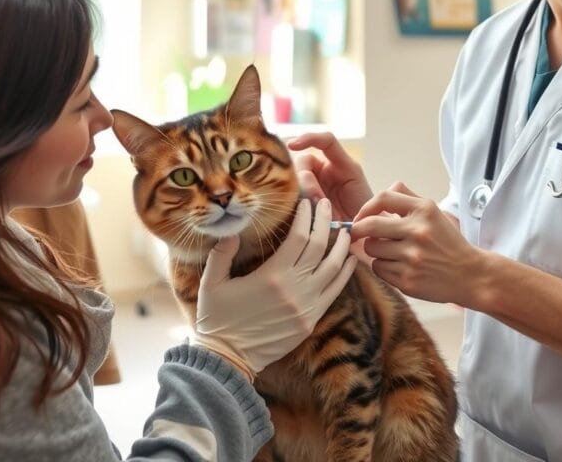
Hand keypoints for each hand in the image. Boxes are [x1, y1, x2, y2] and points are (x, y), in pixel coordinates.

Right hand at [193, 199, 357, 379]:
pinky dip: (345, 273)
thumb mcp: (211, 282)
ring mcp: (306, 306)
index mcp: (272, 275)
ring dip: (341, 246)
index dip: (305, 216)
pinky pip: (335, 292)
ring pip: (333, 268)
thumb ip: (222, 253)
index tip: (306, 202)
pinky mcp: (311, 321)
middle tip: (327, 204)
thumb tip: (233, 229)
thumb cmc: (216, 319)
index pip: (298, 236)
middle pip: (319, 246)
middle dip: (325, 222)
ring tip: (345, 229)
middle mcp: (294, 288)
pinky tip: (350, 260)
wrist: (227, 360)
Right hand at [287, 132, 372, 221]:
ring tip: (318, 213)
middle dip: (307, 181)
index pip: (324, 141)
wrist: (365, 238)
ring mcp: (312, 187)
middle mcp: (324, 172)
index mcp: (341, 164)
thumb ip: (345, 175)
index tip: (292, 145)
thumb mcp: (361, 193)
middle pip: (303, 163)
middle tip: (319, 201)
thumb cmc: (368, 213)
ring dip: (303, 195)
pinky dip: (296, 207)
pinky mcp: (304, 205)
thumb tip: (319, 181)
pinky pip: (293, 200)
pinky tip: (305, 217)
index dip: (308, 138)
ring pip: (296, 181)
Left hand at [350, 181, 473, 303]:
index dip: (366, 207)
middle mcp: (418, 232)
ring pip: (371, 249)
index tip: (360, 216)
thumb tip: (385, 189)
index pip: (384, 198)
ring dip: (374, 250)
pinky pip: (379, 268)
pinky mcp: (408, 280)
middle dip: (358, 229)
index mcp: (425, 210)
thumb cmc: (447, 242)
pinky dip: (383, 267)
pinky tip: (398, 266)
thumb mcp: (434, 212)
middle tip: (356, 233)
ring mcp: (412, 257)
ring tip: (390, 251)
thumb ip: (408, 197)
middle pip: (369, 225)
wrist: (470, 274)